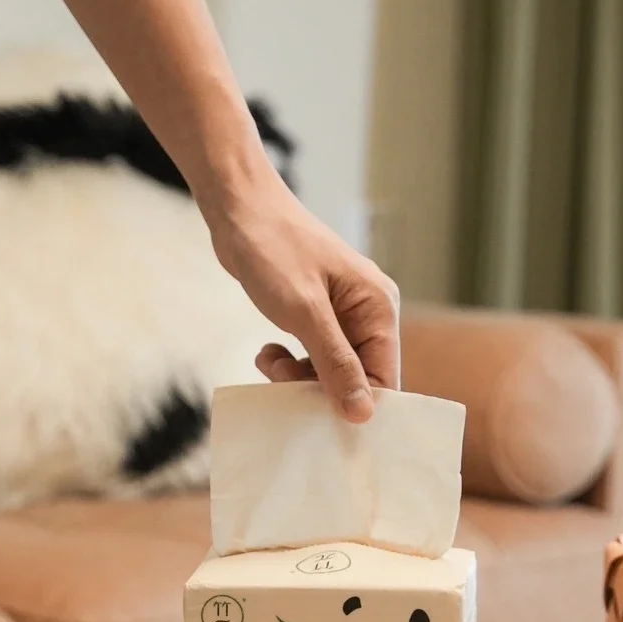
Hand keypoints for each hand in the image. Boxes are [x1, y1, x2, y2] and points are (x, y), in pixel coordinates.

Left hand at [208, 178, 399, 424]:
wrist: (237, 206)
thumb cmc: (273, 248)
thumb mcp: (305, 312)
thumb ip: (336, 363)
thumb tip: (363, 412)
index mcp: (379, 307)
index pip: (385, 376)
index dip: (357, 402)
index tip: (320, 416)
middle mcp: (367, 313)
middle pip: (358, 378)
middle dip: (322, 389)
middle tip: (284, 383)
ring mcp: (341, 315)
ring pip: (332, 372)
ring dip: (300, 378)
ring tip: (271, 364)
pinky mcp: (316, 316)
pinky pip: (313, 356)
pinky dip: (289, 363)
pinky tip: (269, 352)